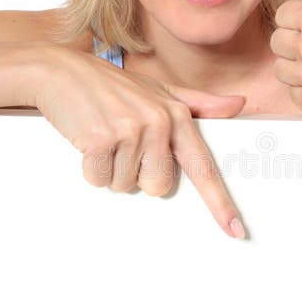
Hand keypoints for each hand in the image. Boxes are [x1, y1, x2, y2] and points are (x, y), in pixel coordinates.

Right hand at [31, 47, 246, 237]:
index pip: (203, 167)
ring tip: (104, 138)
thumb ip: (199, 102)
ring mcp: (129, 130)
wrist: (62, 71)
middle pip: (158, 187)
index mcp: (177, 115)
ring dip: (111, 169)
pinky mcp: (100, 139)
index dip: (220, 203)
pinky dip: (90, 168)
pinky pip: (99, 179)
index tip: (236, 230)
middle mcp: (158, 123)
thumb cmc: (113, 86)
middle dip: (137, 174)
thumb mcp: (160, 89)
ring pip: (125, 185)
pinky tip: (88, 141)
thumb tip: (239, 104)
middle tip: (123, 145)